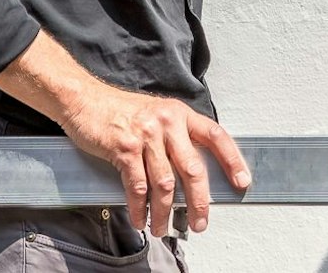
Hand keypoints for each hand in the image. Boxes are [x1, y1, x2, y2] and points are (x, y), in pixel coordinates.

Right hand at [58, 81, 251, 234]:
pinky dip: (140, 208)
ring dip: (164, 212)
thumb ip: (176, 137)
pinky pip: (138, 186)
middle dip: (199, 201)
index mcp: (181, 114)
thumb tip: (194, 172)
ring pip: (165, 183)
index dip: (232, 160)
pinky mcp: (124, 148)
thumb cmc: (121, 111)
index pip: (216, 136)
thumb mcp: (158, 114)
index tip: (242, 181)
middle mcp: (168, 122)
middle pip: (193, 168)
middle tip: (200, 221)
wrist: (85, 100)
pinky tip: (140, 218)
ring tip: (162, 228)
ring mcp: (146, 135)